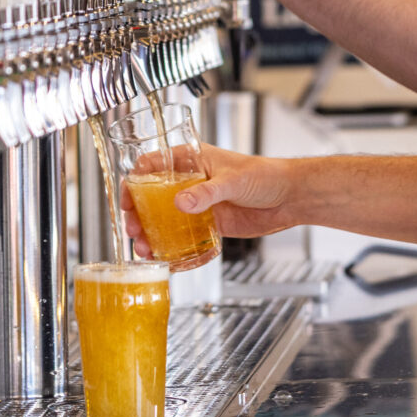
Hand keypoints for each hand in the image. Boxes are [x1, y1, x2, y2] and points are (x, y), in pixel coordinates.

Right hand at [120, 145, 300, 257]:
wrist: (288, 198)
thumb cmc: (265, 175)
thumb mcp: (233, 180)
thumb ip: (207, 192)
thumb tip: (181, 202)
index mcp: (193, 160)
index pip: (154, 164)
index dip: (135, 179)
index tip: (127, 197)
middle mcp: (191, 181)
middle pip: (152, 195)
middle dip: (138, 212)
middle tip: (134, 229)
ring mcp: (198, 204)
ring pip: (164, 218)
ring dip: (150, 233)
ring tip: (145, 248)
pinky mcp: (208, 223)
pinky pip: (182, 235)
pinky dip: (170, 246)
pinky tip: (163, 257)